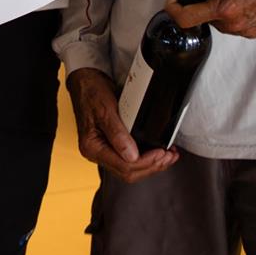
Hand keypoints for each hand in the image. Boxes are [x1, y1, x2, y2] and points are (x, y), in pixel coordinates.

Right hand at [66, 68, 178, 182]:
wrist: (86, 82)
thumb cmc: (92, 92)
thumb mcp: (106, 110)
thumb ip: (117, 134)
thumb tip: (131, 156)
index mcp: (92, 148)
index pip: (123, 166)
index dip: (145, 162)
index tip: (161, 152)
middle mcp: (97, 153)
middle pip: (128, 172)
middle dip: (152, 166)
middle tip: (169, 156)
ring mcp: (105, 150)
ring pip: (131, 168)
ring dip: (152, 164)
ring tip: (169, 155)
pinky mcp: (113, 145)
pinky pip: (131, 159)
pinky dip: (146, 157)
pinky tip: (158, 152)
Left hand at [162, 0, 255, 38]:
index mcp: (226, 7)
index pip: (185, 18)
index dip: (173, 7)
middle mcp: (236, 23)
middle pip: (201, 18)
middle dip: (199, 2)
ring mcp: (246, 29)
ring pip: (216, 22)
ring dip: (214, 7)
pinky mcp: (254, 30)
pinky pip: (231, 24)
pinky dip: (228, 12)